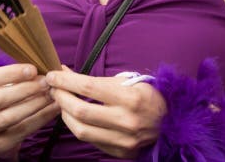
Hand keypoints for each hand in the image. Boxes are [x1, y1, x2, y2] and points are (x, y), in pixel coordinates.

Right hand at [0, 63, 59, 158]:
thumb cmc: (3, 91)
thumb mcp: (2, 79)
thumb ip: (17, 70)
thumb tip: (43, 58)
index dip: (11, 73)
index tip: (33, 69)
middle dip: (25, 89)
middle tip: (46, 82)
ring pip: (9, 117)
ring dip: (35, 104)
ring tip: (52, 93)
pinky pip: (20, 131)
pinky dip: (41, 117)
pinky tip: (54, 107)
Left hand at [46, 68, 166, 158]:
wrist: (172, 123)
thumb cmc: (151, 97)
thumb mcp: (134, 81)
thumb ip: (104, 82)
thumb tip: (72, 75)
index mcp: (131, 97)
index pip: (90, 87)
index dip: (67, 80)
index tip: (54, 74)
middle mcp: (125, 120)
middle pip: (80, 111)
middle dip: (61, 97)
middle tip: (53, 88)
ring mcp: (121, 139)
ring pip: (80, 130)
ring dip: (65, 115)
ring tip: (61, 103)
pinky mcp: (118, 151)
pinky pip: (91, 140)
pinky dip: (79, 127)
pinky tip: (76, 117)